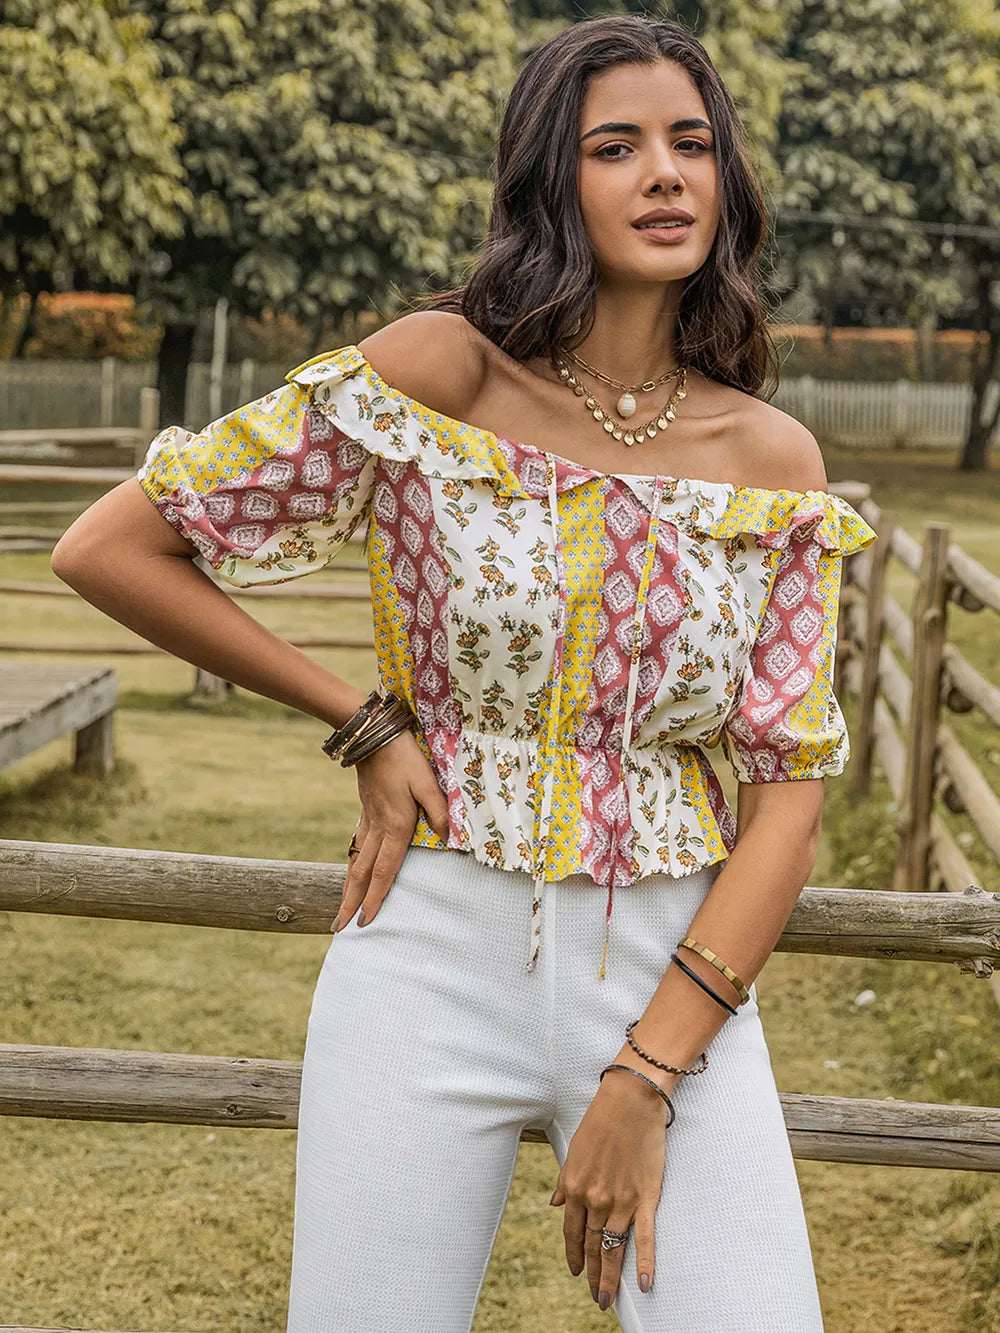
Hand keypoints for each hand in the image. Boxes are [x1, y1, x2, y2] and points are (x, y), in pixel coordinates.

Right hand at [332, 729, 448, 930]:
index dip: (376, 898)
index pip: (384, 871)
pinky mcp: (365, 808)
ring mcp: (368, 818)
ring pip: (356, 860)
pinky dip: (353, 862)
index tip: (365, 921)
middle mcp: (378, 828)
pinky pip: (357, 843)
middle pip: (362, 873)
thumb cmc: (405, 757)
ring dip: (349, 886)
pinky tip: (353, 868)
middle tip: (339, 927)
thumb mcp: (428, 782)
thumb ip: (440, 811)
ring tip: (341, 907)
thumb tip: (449, 840)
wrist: (373, 735)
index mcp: (396, 826)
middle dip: (351, 902)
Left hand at [549, 1066, 669, 1307]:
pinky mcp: (645, 1198)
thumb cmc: (601, 1120)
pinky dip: (645, 1264)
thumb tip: (556, 1204)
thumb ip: (566, 1181)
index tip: (575, 1271)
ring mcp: (620, 1202)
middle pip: (592, 1246)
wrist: (630, 1101)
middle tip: (596, 1296)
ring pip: (613, 1248)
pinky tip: (644, 1285)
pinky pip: (645, 1239)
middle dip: (592, 1274)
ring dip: (610, 1276)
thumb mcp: (575, 1150)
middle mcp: (595, 1200)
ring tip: (608, 1298)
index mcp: (575, 1187)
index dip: (573, 1254)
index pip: (572, 1232)